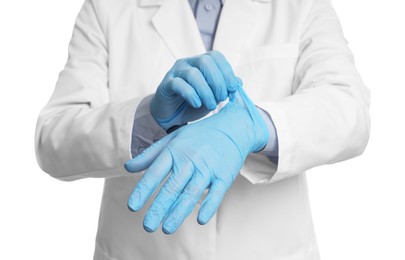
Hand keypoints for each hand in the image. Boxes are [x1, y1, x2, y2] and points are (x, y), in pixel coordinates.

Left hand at [125, 86, 268, 233]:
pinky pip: (216, 193)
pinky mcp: (224, 176)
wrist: (232, 128)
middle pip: (172, 188)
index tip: (133, 207)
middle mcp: (190, 160)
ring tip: (167, 228)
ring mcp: (208, 169)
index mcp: (174, 151)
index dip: (143, 190)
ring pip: (191, 193)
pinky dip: (209, 206)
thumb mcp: (172, 139)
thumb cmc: (198, 136)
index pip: (155, 173)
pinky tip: (200, 219)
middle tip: (148, 226)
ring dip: (179, 212)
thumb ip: (150, 155)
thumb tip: (127, 167)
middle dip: (159, 208)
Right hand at [150, 50, 238, 130]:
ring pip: (193, 74)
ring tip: (211, 105)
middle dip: (217, 81)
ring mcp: (175, 72)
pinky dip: (191, 94)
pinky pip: (178, 84)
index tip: (233, 88)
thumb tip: (239, 82)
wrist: (172, 116)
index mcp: (200, 62)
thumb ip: (225, 88)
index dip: (227, 71)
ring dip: (206, 91)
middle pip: (205, 61)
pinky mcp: (166, 84)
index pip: (216, 56)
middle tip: (222, 97)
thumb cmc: (195, 103)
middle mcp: (187, 63)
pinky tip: (197, 104)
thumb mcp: (214, 96)